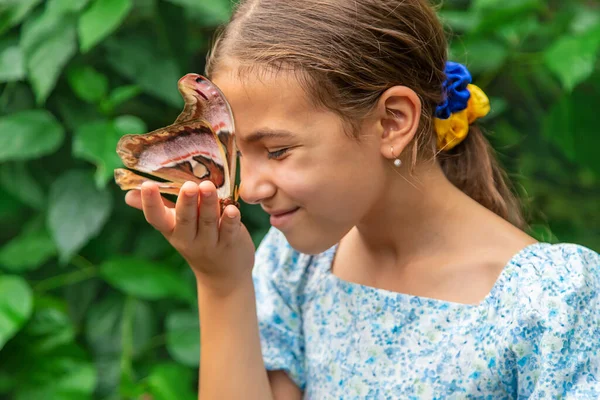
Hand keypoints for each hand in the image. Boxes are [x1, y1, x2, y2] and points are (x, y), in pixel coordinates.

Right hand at [125, 180, 255, 294]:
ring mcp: (209, 243)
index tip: (147, 185)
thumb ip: (159, 208)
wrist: (222, 276)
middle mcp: (187, 238)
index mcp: (171, 230)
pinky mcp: (230, 243)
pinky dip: (231, 220)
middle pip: (185, 219)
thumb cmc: (196, 241)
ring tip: (208, 186)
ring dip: (208, 204)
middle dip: (186, 202)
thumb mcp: (174, 229)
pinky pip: (229, 231)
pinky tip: (232, 208)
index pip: (156, 218)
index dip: (150, 203)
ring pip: (207, 221)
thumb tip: (128, 194)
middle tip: (188, 186)